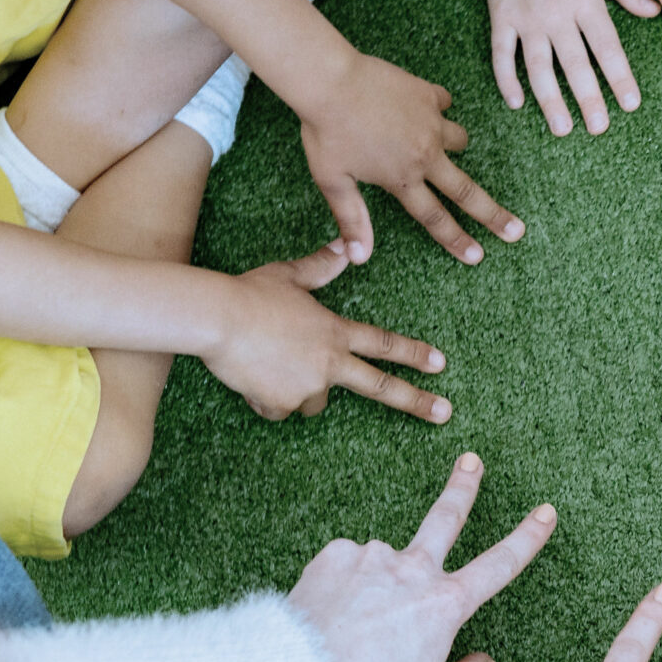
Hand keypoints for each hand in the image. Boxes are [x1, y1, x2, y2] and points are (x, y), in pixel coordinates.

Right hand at [203, 242, 451, 422]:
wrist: (216, 319)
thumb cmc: (249, 293)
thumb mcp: (288, 275)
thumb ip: (320, 268)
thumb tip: (344, 247)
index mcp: (335, 331)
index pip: (383, 344)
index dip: (414, 354)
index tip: (440, 365)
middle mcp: (329, 362)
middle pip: (380, 387)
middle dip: (416, 402)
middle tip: (444, 413)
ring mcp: (307, 386)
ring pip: (314, 400)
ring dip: (299, 388)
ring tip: (269, 362)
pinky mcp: (281, 404)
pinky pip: (279, 409)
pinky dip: (267, 398)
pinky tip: (250, 375)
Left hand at [288, 451, 558, 661]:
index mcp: (445, 603)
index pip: (499, 564)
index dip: (527, 538)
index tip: (545, 512)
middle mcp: (415, 568)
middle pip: (447, 517)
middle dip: (464, 487)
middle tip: (471, 461)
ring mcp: (375, 555)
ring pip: (384, 565)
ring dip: (377, 584)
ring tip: (355, 625)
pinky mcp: (337, 553)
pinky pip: (348, 567)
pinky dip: (345, 586)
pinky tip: (333, 611)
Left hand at [297, 50, 521, 263]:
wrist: (331, 80)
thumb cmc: (326, 131)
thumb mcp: (333, 181)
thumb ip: (351, 219)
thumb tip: (359, 258)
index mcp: (401, 178)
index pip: (435, 218)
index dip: (457, 240)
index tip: (478, 257)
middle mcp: (424, 154)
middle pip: (466, 191)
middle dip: (493, 215)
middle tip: (517, 231)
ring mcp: (431, 123)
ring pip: (460, 140)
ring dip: (455, 147)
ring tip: (440, 145)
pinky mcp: (428, 95)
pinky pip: (443, 103)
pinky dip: (436, 107)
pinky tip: (422, 106)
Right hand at [473, 0, 649, 136]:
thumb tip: (655, 11)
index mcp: (585, 1)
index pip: (607, 47)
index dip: (620, 77)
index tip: (630, 104)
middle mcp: (557, 16)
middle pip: (575, 65)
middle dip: (589, 99)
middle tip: (599, 128)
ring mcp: (527, 19)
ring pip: (539, 68)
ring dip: (550, 101)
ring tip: (562, 128)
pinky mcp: (501, 18)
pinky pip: (502, 54)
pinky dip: (506, 79)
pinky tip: (516, 103)